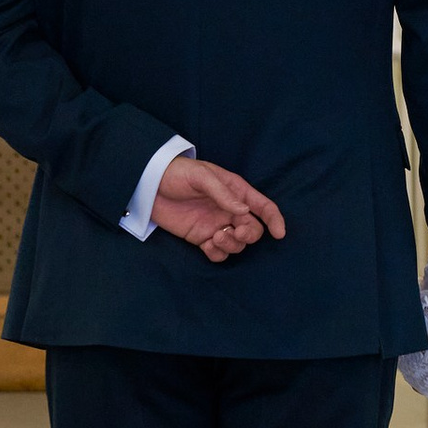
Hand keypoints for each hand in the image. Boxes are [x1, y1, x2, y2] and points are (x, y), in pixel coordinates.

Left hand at [152, 156, 286, 263]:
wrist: (149, 185)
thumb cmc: (177, 173)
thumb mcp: (201, 176)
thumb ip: (223, 193)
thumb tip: (244, 211)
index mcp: (236, 192)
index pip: (263, 207)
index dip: (274, 220)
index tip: (279, 234)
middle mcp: (230, 210)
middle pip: (253, 229)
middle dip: (249, 235)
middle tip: (235, 232)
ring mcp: (216, 225)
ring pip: (237, 244)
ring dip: (232, 245)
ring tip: (215, 238)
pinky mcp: (201, 238)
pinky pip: (218, 253)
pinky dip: (217, 254)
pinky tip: (208, 246)